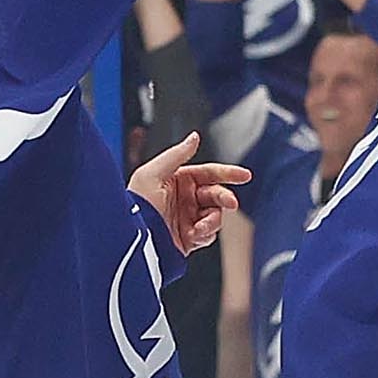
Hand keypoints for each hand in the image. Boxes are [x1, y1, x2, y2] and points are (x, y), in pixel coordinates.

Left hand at [128, 131, 246, 254]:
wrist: (133, 240)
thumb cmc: (136, 205)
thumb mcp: (152, 173)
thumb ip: (177, 154)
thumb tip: (194, 137)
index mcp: (177, 180)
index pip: (209, 173)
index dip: (228, 173)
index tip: (245, 175)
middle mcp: (184, 198)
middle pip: (216, 194)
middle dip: (225, 198)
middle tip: (231, 203)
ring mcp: (187, 218)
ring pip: (215, 216)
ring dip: (212, 221)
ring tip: (200, 227)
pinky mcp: (189, 238)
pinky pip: (209, 234)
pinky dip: (205, 234)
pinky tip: (194, 235)